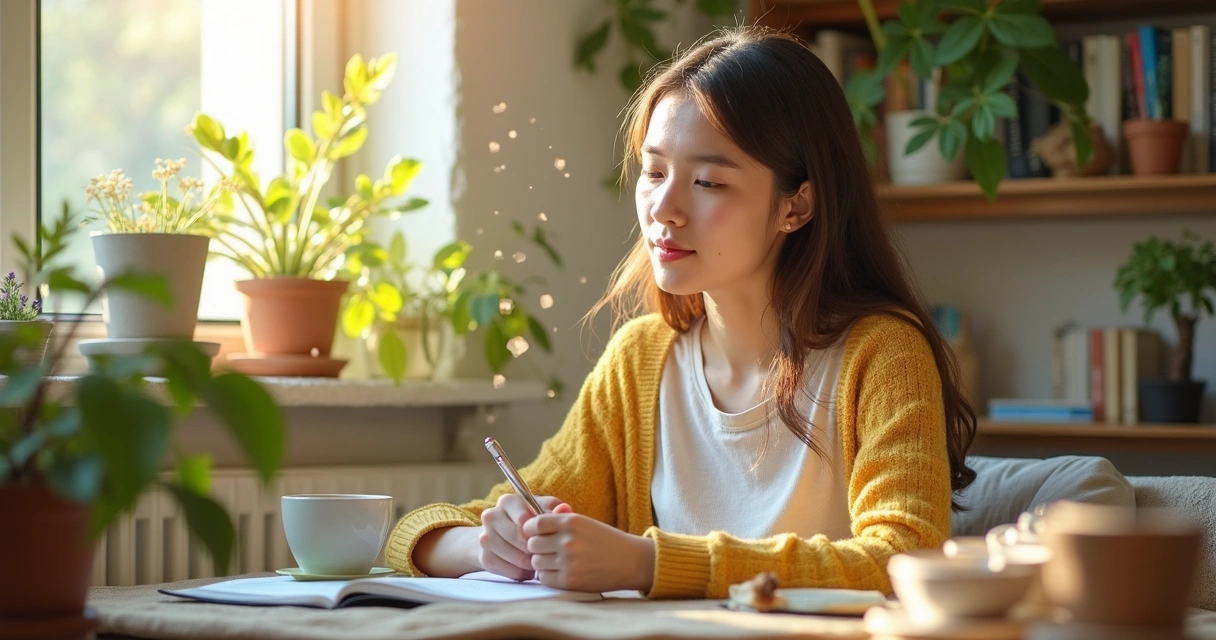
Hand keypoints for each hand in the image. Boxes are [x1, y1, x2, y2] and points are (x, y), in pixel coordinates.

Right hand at [477, 494, 568, 580]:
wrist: (497, 536)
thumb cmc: (527, 521)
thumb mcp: (540, 510)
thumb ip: (554, 509)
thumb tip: (565, 509)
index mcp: (508, 501)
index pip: (525, 520)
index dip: (540, 532)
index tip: (547, 537)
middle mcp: (491, 516)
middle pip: (520, 539)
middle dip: (536, 548)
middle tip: (547, 552)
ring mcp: (485, 538)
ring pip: (517, 558)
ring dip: (532, 563)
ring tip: (539, 560)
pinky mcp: (484, 558)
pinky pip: (511, 571)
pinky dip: (523, 573)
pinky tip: (528, 568)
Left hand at [522, 511, 655, 592]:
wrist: (630, 561)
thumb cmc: (606, 541)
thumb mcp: (585, 523)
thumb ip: (560, 522)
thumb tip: (532, 524)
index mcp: (571, 522)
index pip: (535, 523)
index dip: (532, 529)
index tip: (536, 534)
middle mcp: (567, 540)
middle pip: (532, 544)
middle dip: (537, 548)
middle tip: (548, 550)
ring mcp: (568, 562)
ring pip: (536, 562)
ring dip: (543, 563)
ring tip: (557, 562)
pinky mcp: (569, 581)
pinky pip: (544, 578)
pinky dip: (549, 576)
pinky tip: (561, 572)